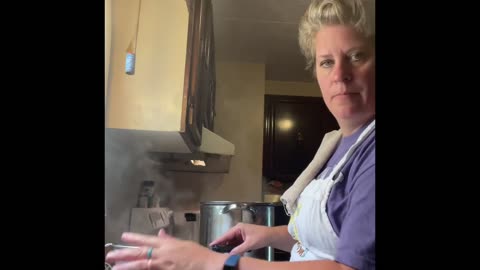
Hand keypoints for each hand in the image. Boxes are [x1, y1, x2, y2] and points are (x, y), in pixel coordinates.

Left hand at [106, 229, 227, 269]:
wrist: (210, 266)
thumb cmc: (200, 255)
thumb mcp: (184, 244)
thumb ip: (170, 240)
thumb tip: (161, 234)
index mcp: (168, 244)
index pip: (147, 239)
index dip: (134, 238)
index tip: (123, 237)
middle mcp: (163, 253)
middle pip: (140, 252)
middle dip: (124, 253)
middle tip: (111, 255)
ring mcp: (163, 265)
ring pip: (141, 264)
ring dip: (127, 266)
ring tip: (115, 266)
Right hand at [209, 223, 272, 254]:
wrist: (271, 236)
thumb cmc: (261, 237)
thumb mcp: (250, 244)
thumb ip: (239, 249)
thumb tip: (230, 255)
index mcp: (238, 228)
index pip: (226, 235)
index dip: (218, 240)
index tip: (211, 245)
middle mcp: (238, 230)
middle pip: (227, 238)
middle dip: (222, 245)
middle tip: (215, 251)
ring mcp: (241, 234)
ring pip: (231, 242)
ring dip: (228, 248)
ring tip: (221, 254)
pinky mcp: (243, 238)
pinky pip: (236, 244)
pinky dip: (234, 248)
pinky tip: (230, 253)